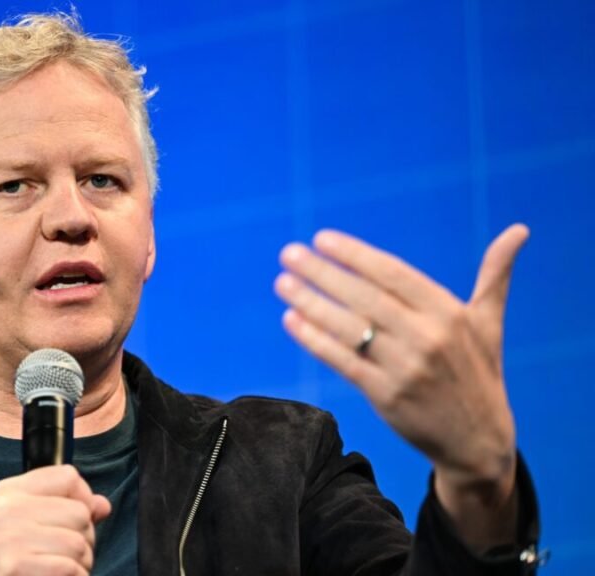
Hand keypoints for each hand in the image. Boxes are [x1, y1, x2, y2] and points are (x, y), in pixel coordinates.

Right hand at [0, 465, 111, 575]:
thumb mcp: (17, 523)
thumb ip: (60, 508)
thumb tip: (102, 505)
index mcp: (7, 491)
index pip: (68, 476)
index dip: (83, 498)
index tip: (74, 520)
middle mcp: (8, 509)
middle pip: (80, 513)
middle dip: (84, 538)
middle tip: (64, 554)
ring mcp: (12, 538)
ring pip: (80, 544)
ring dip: (80, 564)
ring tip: (58, 570)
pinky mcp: (18, 567)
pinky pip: (72, 569)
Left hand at [273, 225, 528, 491]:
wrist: (479, 440)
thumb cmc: (478, 372)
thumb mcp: (489, 323)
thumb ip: (495, 275)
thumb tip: (519, 230)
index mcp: (448, 313)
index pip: (392, 274)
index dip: (355, 255)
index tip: (322, 239)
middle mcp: (427, 337)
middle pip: (364, 297)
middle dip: (323, 273)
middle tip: (289, 253)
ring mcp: (406, 368)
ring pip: (348, 328)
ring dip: (311, 303)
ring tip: (282, 283)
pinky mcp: (386, 396)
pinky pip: (342, 361)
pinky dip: (314, 340)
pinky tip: (292, 320)